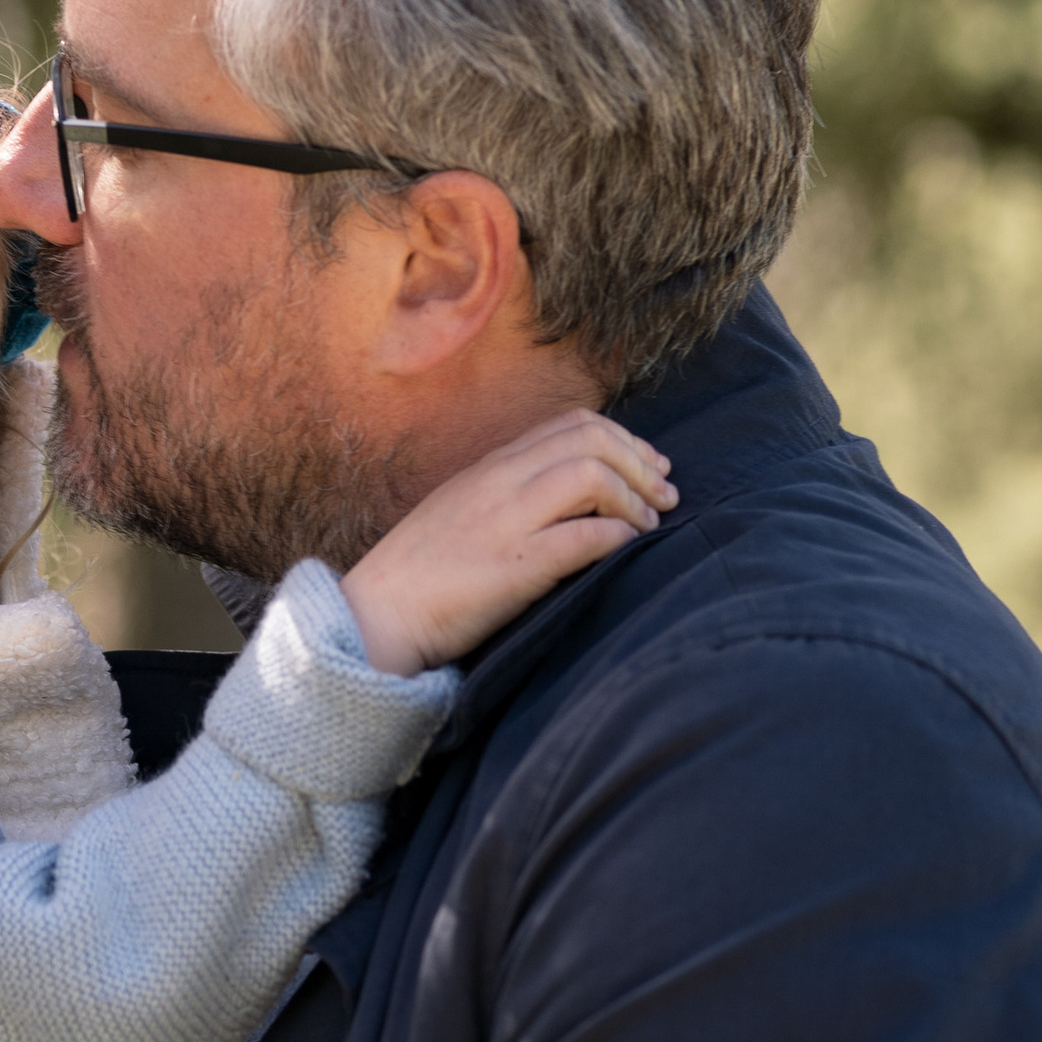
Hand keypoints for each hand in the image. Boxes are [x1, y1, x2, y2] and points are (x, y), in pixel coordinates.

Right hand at [342, 409, 676, 674]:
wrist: (376, 616)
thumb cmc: (421, 574)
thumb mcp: (462, 512)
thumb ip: (508, 494)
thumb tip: (568, 495)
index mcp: (490, 467)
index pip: (571, 424)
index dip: (624, 438)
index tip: (649, 466)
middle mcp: (499, 482)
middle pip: (591, 439)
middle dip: (641, 463)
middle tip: (665, 495)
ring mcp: (505, 522)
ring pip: (591, 475)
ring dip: (635, 498)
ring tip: (650, 524)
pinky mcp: (513, 568)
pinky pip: (583, 536)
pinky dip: (618, 537)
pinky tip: (629, 549)